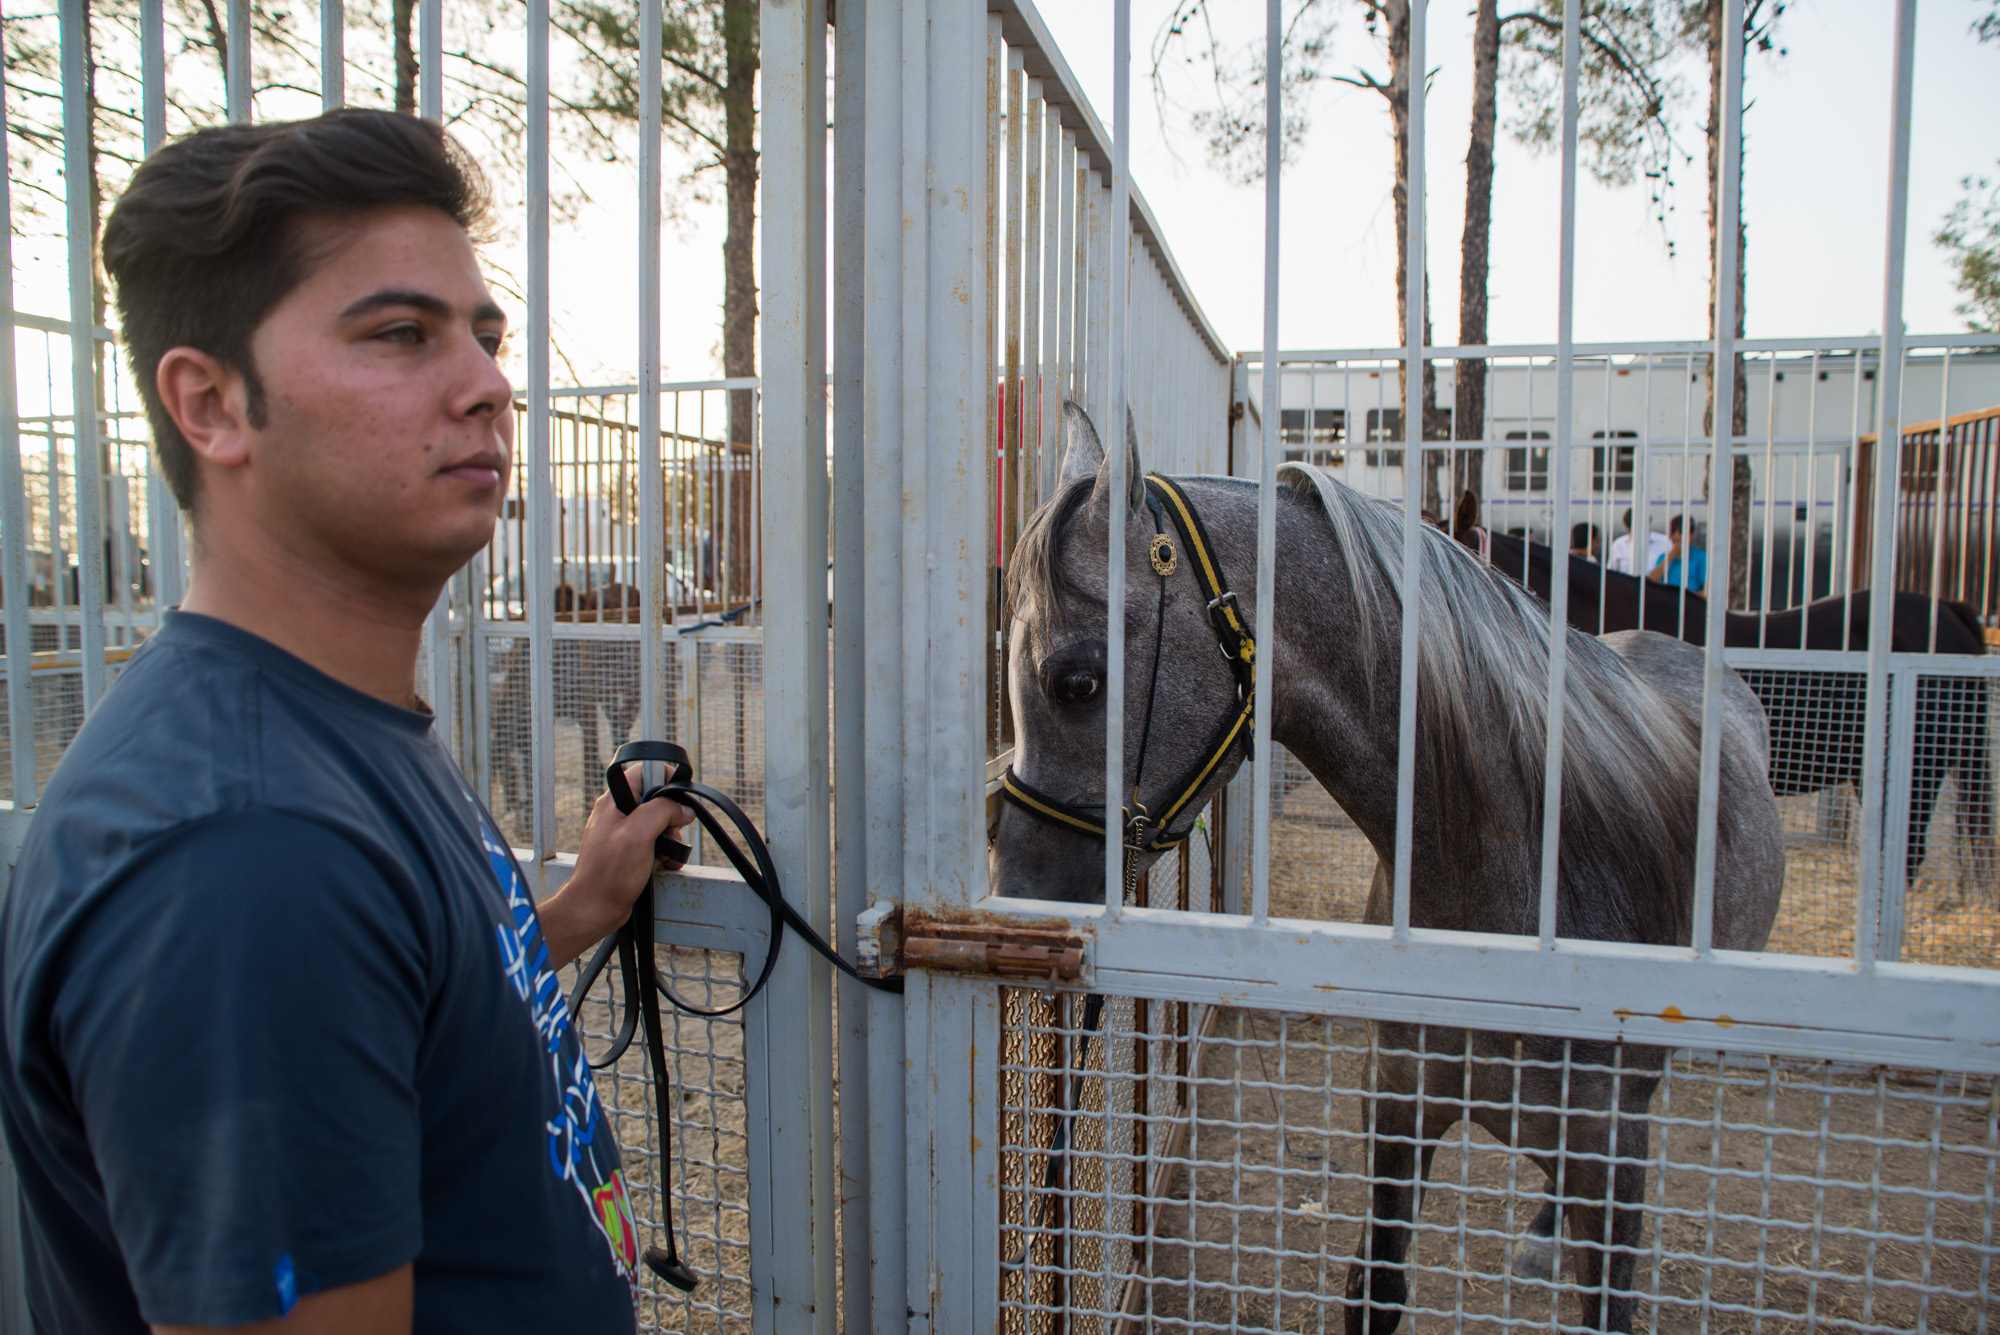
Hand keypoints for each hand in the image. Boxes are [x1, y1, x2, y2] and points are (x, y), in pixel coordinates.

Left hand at [539, 768, 694, 969]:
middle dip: (671, 817)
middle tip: (669, 835)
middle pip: (656, 799)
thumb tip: (683, 808)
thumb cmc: (608, 875)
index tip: (677, 799)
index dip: (665, 780)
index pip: (644, 771)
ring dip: (670, 838)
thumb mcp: (640, 834)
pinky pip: (653, 842)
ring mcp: (622, 832)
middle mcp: (617, 813)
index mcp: (613, 801)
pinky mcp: (628, 850)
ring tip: (667, 855)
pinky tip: (666, 864)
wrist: (594, 908)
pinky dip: (664, 852)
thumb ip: (662, 810)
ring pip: (658, 822)